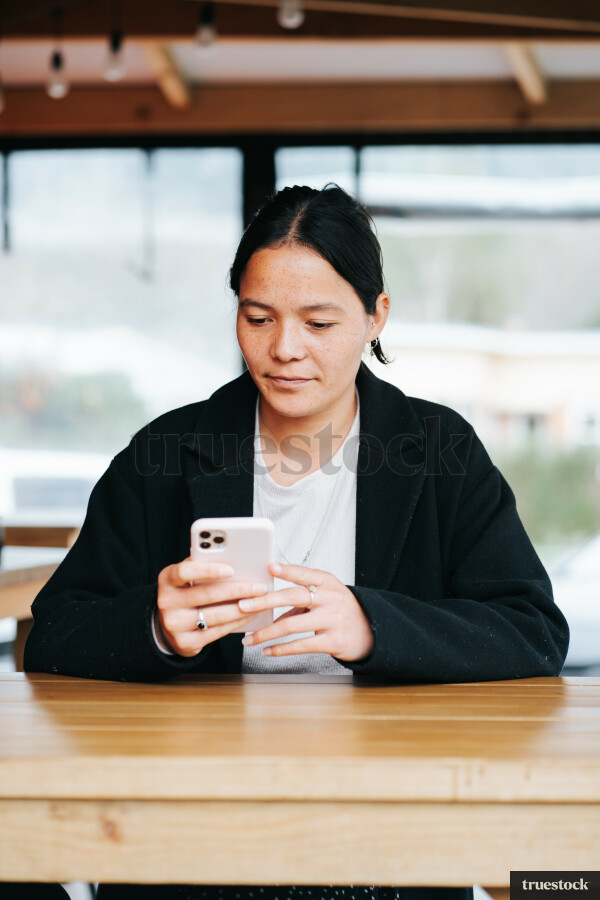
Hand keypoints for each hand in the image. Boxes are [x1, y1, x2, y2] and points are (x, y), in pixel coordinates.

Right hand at [156, 557, 268, 656]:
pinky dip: (237, 623)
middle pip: (207, 594)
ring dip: (243, 609)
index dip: (209, 570)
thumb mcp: (187, 577)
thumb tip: (236, 558)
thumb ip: (203, 566)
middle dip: (238, 590)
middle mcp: (167, 602)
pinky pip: (217, 632)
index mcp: (167, 579)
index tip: (231, 569)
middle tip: (260, 587)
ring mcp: (174, 624)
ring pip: (215, 616)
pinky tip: (249, 616)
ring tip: (260, 602)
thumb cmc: (185, 593)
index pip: (186, 571)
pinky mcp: (185, 642)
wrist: (168, 625)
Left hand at [238, 562, 373, 662]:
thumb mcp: (325, 596)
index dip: (287, 570)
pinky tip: (267, 651)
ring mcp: (333, 620)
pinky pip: (301, 645)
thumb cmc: (340, 610)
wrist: (371, 631)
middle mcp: (331, 598)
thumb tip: (266, 605)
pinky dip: (280, 649)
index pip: (304, 573)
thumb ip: (300, 598)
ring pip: (292, 625)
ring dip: (266, 633)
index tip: (268, 567)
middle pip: (293, 596)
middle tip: (243, 605)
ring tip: (249, 639)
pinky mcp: (333, 641)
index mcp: (328, 583)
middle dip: (264, 601)